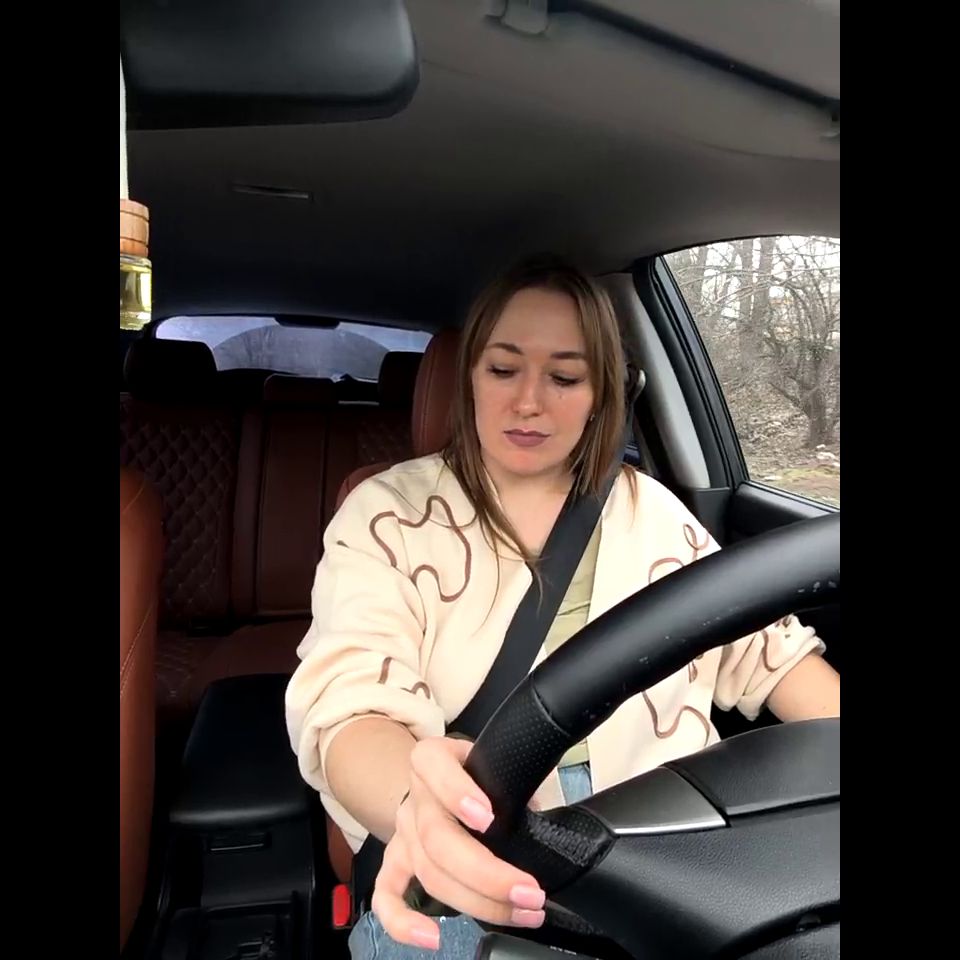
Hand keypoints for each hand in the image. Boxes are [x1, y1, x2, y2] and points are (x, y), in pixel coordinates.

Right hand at [371, 736, 546, 949]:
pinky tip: (432, 938)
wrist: (441, 780)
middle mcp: (415, 797)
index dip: (457, 792)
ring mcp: (403, 833)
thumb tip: (542, 819)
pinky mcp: (396, 864)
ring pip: (428, 873)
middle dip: (487, 873)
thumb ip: (515, 780)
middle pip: (436, 838)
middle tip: (529, 892)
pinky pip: (386, 896)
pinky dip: (402, 922)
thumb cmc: (479, 773)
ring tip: (523, 912)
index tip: (489, 817)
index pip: (433, 766)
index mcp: (434, 760)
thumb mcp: (499, 762)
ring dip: (478, 902)